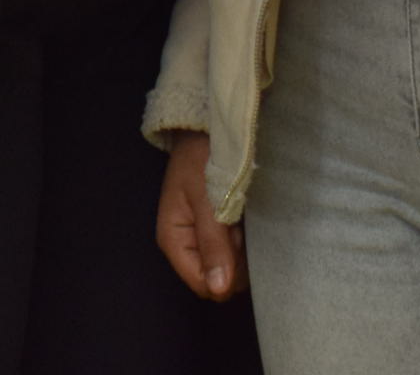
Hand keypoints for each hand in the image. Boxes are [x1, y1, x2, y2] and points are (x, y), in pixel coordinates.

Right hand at [156, 131, 244, 299]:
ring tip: (241, 215)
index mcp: (174, 241)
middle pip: (219, 279)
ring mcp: (203, 241)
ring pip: (231, 267)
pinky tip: (246, 218)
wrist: (207, 129)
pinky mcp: (217, 233)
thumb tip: (219, 291)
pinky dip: (246, 239)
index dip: (226, 271)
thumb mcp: (207, 199)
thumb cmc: (202, 158)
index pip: (203, 284)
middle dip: (235, 258)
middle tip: (237, 222)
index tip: (234, 238)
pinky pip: (236, 253)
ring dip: (242, 248)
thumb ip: (213, 244)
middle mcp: (187, 247)